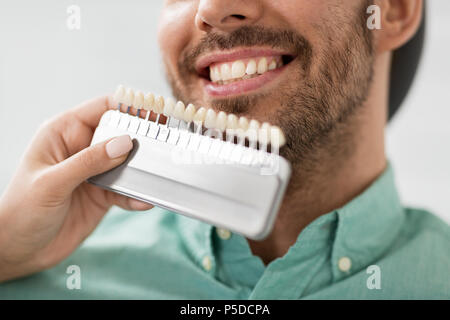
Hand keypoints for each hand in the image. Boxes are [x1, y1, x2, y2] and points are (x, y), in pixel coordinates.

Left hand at [0, 96, 152, 281]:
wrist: (20, 250)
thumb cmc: (21, 211)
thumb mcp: (52, 183)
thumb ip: (89, 162)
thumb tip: (124, 143)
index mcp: (64, 133)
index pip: (102, 108)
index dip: (129, 107)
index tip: (155, 112)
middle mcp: (82, 148)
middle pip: (121, 134)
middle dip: (142, 139)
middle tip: (164, 145)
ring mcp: (95, 172)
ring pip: (128, 163)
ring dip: (142, 170)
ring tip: (157, 175)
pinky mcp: (103, 194)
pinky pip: (127, 189)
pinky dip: (137, 195)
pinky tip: (143, 201)